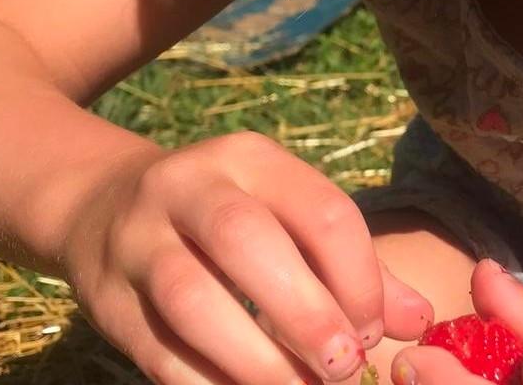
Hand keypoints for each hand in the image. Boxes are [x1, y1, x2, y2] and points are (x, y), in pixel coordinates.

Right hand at [61, 131, 432, 384]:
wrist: (103, 205)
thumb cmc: (231, 221)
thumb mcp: (288, 216)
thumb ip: (356, 267)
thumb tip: (419, 321)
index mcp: (251, 160)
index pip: (321, 211)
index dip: (359, 279)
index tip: (372, 332)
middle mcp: (189, 186)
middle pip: (246, 241)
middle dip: (305, 313)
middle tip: (343, 368)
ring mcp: (138, 239)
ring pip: (191, 298)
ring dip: (254, 358)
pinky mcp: (106, 297)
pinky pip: (157, 349)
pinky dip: (208, 384)